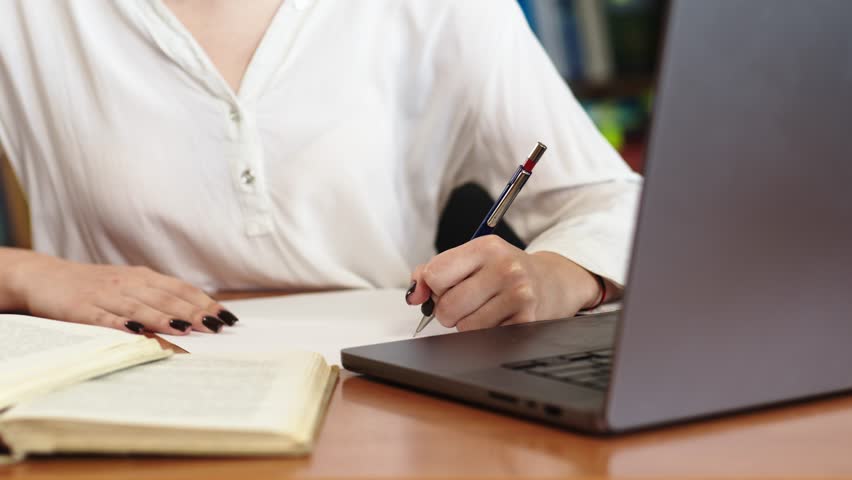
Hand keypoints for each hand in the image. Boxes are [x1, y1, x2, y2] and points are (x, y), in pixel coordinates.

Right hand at [10, 253, 236, 334]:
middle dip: (194, 312)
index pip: (181, 289)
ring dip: (165, 318)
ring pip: (141, 307)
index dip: (205, 302)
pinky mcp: (83, 309)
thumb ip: (158, 297)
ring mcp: (106, 296)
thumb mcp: (129, 286)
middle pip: (167, 298)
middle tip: (216, 326)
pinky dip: (122, 324)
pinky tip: (136, 332)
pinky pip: (105, 318)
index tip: (226, 316)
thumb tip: (196, 314)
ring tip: (187, 329)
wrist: (45, 276)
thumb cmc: (95, 286)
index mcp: (143, 277)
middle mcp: (129, 284)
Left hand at [406, 236, 601, 330]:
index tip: (445, 286)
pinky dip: (486, 334)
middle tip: (466, 301)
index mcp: (485, 247)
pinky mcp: (527, 320)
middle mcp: (505, 268)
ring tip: (485, 309)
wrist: (551, 281)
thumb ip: (432, 271)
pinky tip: (500, 318)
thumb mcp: (471, 258)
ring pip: (464, 327)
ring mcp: (519, 294)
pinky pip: (485, 339)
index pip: (435, 275)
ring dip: (467, 324)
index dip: (433, 287)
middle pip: (447, 307)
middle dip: (448, 310)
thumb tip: (414, 295)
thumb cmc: (502, 271)